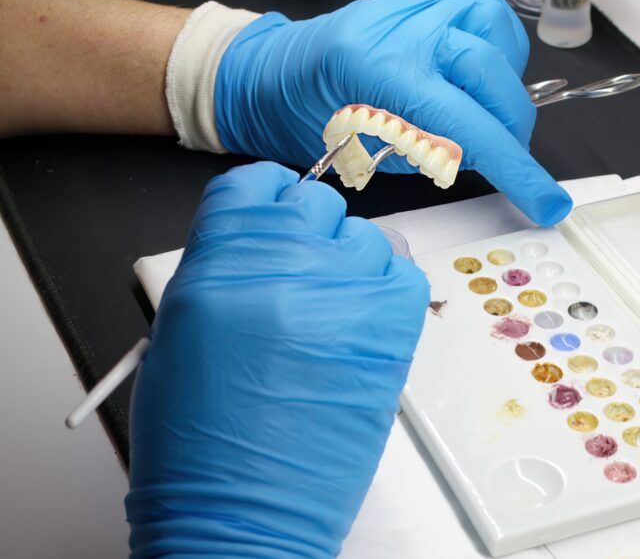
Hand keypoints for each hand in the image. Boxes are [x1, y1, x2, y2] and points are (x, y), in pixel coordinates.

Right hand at [125, 162, 428, 556]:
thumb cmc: (203, 442)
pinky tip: (364, 323)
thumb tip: (261, 242)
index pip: (256, 185)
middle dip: (310, 236)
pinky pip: (404, 272)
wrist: (246, 510)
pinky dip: (388, 290)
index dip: (270, 197)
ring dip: (351, 266)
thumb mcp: (181, 334)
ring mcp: (344, 293)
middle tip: (306, 277)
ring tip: (332, 316)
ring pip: (366, 237)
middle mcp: (284, 267)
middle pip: (315, 205)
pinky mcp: (392, 326)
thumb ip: (222, 270)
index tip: (280, 210)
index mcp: (218, 265)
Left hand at [214, 0, 571, 225]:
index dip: (517, 171)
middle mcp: (404, 29)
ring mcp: (418, 6)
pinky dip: (495, 53)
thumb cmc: (308, 117)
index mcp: (380, 73)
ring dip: (503, 87)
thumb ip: (435, 155)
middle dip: (510, 130)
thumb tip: (492, 161)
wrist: (275, 73)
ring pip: (500, 40)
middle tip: (499, 156)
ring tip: (477, 111)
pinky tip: (473, 78)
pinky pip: (487, 17)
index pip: (470, 128)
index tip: (547, 201)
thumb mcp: (369, 156)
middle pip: (494, 80)